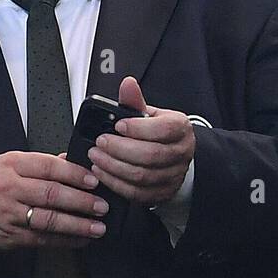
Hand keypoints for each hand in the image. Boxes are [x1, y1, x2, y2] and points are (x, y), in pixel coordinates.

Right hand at [0, 151, 107, 252]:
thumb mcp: (9, 164)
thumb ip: (41, 164)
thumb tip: (72, 161)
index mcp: (11, 165)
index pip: (48, 167)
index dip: (74, 174)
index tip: (94, 181)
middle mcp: (9, 188)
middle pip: (51, 194)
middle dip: (81, 201)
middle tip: (101, 205)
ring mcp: (10, 214)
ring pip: (49, 220)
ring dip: (78, 225)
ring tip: (97, 226)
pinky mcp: (12, 236)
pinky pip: (43, 239)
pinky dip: (66, 241)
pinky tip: (81, 239)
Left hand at [86, 77, 194, 205]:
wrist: (173, 155)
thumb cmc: (158, 132)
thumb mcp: (150, 114)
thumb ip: (135, 101)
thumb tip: (127, 84)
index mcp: (180, 128)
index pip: (163, 129)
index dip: (138, 128)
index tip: (118, 125)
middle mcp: (181, 152)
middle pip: (151, 155)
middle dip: (120, 149)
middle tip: (100, 142)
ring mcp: (173, 175)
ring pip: (142, 176)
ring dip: (113, 167)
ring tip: (96, 157)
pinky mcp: (161, 193)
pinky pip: (136, 192)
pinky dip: (115, 183)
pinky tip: (102, 172)